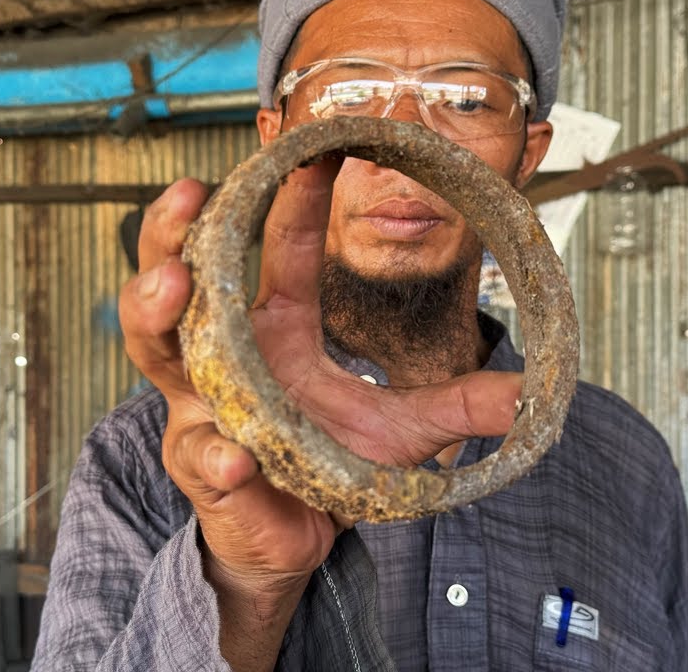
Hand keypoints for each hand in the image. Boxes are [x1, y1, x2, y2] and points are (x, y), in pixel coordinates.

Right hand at [117, 160, 520, 630]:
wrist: (291, 540)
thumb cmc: (328, 469)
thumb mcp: (402, 431)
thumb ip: (458, 407)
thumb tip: (530, 395)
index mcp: (272, 332)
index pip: (274, 252)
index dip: (286, 199)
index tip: (312, 147)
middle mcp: (224, 360)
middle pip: (177, 283)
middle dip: (171, 236)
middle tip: (189, 193)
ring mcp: (205, 411)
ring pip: (158, 354)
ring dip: (158, 315)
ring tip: (176, 284)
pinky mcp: (206, 473)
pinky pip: (202, 457)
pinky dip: (217, 455)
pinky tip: (235, 453)